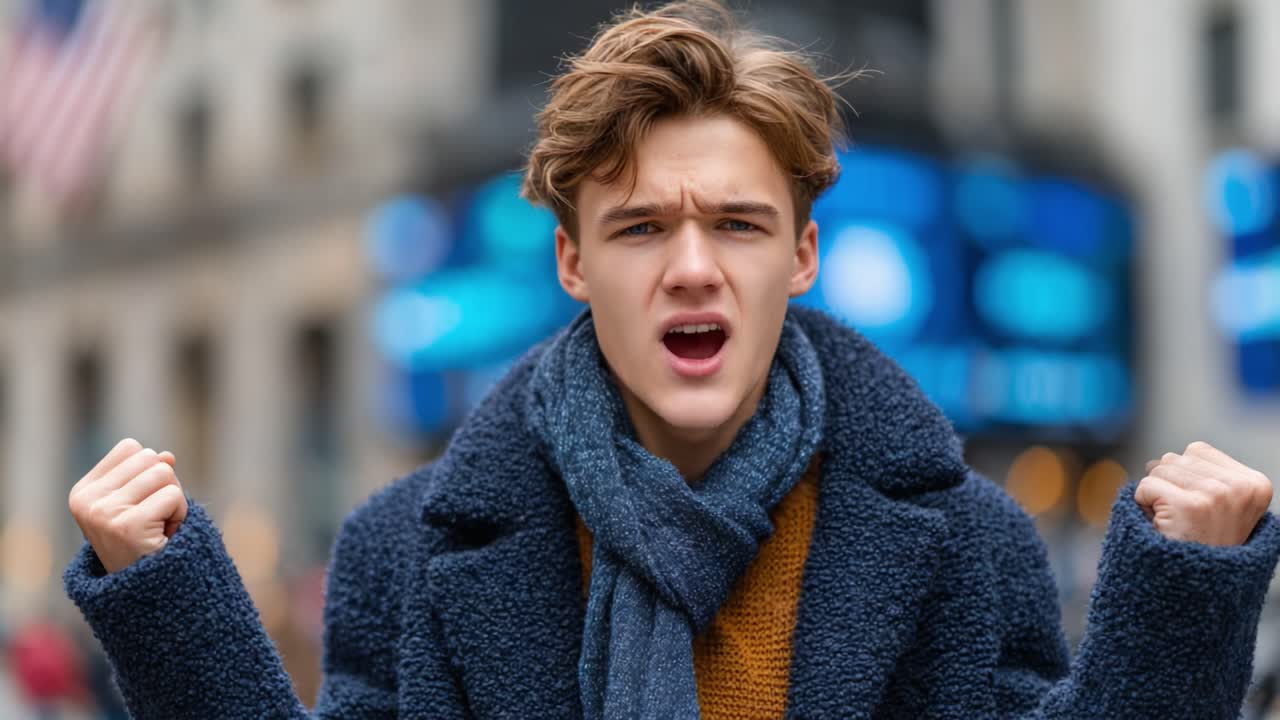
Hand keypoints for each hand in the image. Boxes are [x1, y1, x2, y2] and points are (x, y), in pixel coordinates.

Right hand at [68, 438, 188, 572]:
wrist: (149, 592)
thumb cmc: (145, 543)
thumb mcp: (142, 502)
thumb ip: (150, 473)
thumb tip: (168, 456)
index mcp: (83, 491)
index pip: (131, 448)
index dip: (149, 471)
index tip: (141, 504)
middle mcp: (87, 501)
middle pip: (150, 458)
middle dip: (164, 486)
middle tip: (155, 519)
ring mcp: (104, 513)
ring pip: (164, 474)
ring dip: (174, 501)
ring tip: (159, 528)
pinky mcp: (128, 525)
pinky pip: (174, 496)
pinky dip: (180, 515)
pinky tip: (165, 536)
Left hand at [1135, 441, 1272, 545]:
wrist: (1196, 594)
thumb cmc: (1202, 550)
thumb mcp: (1221, 510)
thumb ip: (1202, 478)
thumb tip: (1157, 461)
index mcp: (1255, 484)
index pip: (1197, 451)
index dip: (1183, 477)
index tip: (1196, 509)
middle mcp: (1240, 487)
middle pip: (1175, 459)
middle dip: (1167, 486)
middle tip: (1182, 521)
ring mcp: (1216, 495)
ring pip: (1158, 470)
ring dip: (1154, 496)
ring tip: (1173, 525)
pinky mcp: (1190, 505)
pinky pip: (1146, 486)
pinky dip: (1142, 504)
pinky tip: (1160, 526)